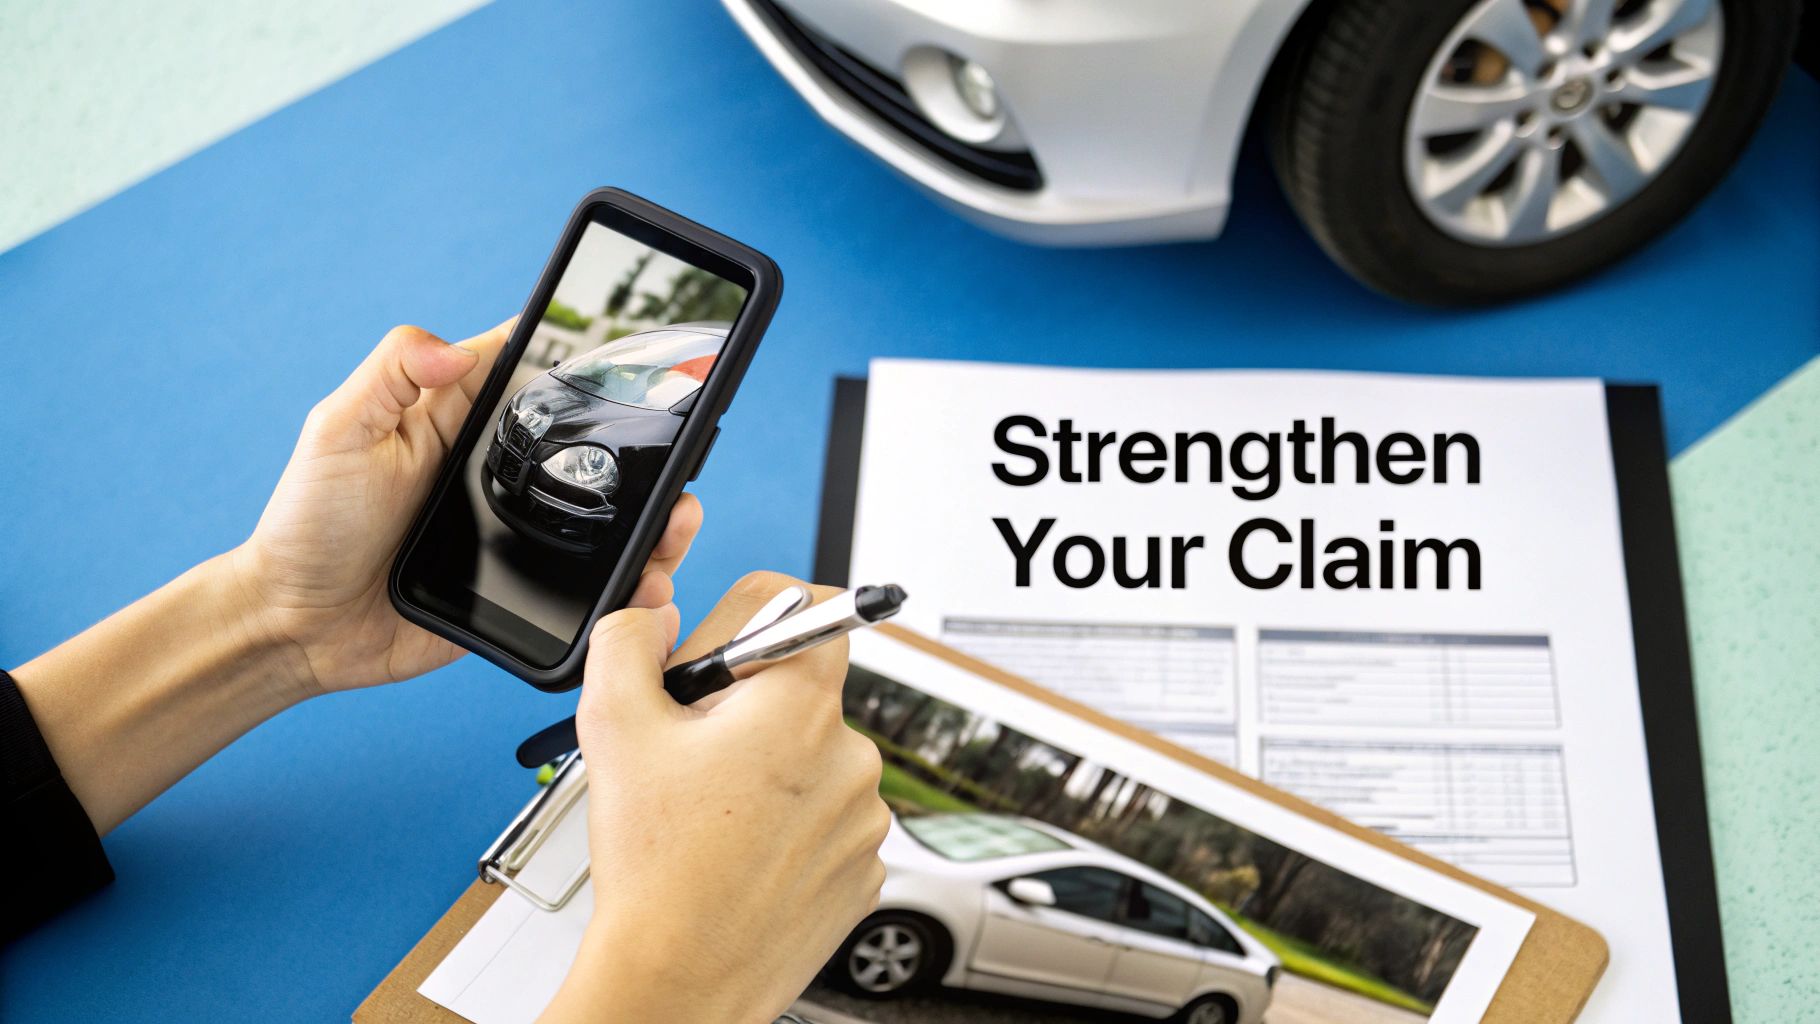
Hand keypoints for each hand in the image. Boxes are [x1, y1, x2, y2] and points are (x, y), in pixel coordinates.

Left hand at [230, 322, 702, 696]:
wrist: (298, 626)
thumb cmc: (308, 525)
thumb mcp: (336, 431)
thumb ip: (391, 374)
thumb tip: (455, 343)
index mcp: (458, 415)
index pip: (534, 369)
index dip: (586, 357)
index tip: (636, 363)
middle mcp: (495, 468)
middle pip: (588, 444)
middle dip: (644, 448)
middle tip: (682, 458)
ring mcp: (514, 528)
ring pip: (602, 514)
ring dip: (651, 518)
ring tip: (678, 523)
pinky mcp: (522, 586)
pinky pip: (585, 581)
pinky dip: (624, 583)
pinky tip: (647, 585)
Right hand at [540, 573, 889, 1023]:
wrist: (680, 981)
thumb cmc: (658, 872)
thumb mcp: (614, 727)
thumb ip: (628, 642)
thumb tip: (653, 619)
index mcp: (802, 704)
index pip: (812, 606)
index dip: (750, 624)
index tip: (720, 659)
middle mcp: (851, 754)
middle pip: (800, 692)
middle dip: (745, 710)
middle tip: (691, 756)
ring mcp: (864, 817)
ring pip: (812, 760)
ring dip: (767, 773)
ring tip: (710, 817)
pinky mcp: (865, 867)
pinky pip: (826, 820)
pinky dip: (788, 827)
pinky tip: (738, 852)